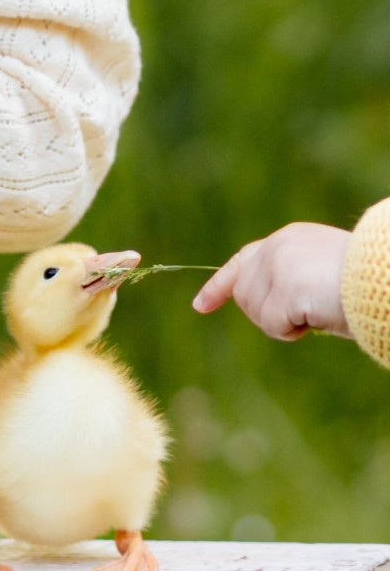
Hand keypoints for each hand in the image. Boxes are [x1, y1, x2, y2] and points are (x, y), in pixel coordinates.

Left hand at [192, 222, 351, 340]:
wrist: (388, 280)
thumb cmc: (364, 285)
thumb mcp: (319, 278)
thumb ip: (288, 284)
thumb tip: (265, 310)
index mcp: (288, 239)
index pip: (243, 262)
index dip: (218, 286)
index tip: (199, 306)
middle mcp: (276, 246)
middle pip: (244, 296)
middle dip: (268, 314)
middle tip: (306, 313)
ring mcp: (278, 264)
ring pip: (255, 311)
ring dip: (282, 323)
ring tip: (317, 310)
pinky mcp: (283, 285)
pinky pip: (272, 325)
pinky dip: (292, 331)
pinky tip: (316, 316)